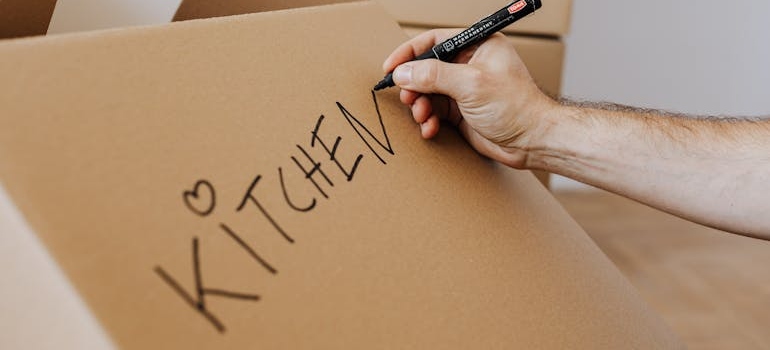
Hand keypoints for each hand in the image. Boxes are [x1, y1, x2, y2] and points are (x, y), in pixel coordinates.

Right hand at [382, 29, 556, 168]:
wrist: (532, 142)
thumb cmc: (516, 107)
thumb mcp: (471, 84)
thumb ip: (433, 76)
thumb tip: (403, 72)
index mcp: (478, 45)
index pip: (434, 41)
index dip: (410, 53)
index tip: (391, 67)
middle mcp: (470, 64)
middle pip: (427, 68)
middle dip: (414, 85)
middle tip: (407, 98)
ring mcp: (465, 88)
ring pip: (428, 93)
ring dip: (420, 105)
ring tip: (422, 116)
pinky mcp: (462, 111)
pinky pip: (435, 112)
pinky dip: (429, 120)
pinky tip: (430, 129)